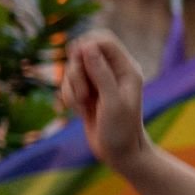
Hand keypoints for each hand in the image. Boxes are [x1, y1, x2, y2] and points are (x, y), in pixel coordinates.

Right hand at [61, 34, 149, 169]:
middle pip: (84, 52)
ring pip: (73, 69)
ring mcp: (98, 82)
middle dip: (76, 70)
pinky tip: (80, 112)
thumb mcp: (112, 102)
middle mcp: (113, 72)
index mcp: (126, 68)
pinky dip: (69, 97)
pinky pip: (68, 85)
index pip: (104, 40)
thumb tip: (87, 46)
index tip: (78, 60)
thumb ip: (101, 73)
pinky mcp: (87, 93)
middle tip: (83, 92)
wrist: (119, 154)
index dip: (87, 46)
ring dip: (72, 87)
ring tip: (83, 106)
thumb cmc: (121, 130)